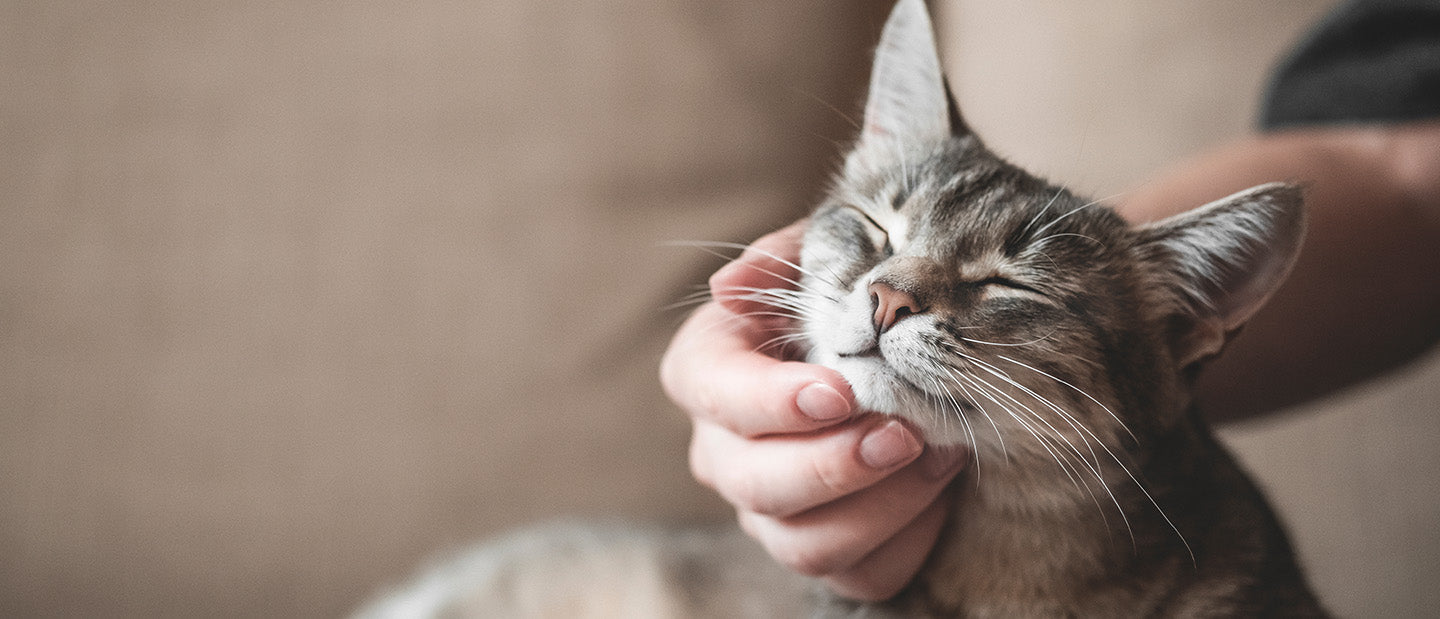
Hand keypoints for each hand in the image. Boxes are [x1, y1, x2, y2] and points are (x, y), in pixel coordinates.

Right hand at [660, 220, 967, 600]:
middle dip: (833, 464)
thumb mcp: (821, 257)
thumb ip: (782, 257)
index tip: (838, 391)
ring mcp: (768, 512)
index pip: (710, 393)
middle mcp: (723, 451)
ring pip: (803, 544)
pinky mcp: (824, 552)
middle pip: (752, 483)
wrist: (906, 350)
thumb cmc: (848, 297)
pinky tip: (943, 490)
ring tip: (939, 455)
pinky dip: (907, 539)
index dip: (768, 400)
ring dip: (879, 506)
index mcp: (708, 370)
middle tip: (903, 434)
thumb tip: (728, 286)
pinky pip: (859, 575)